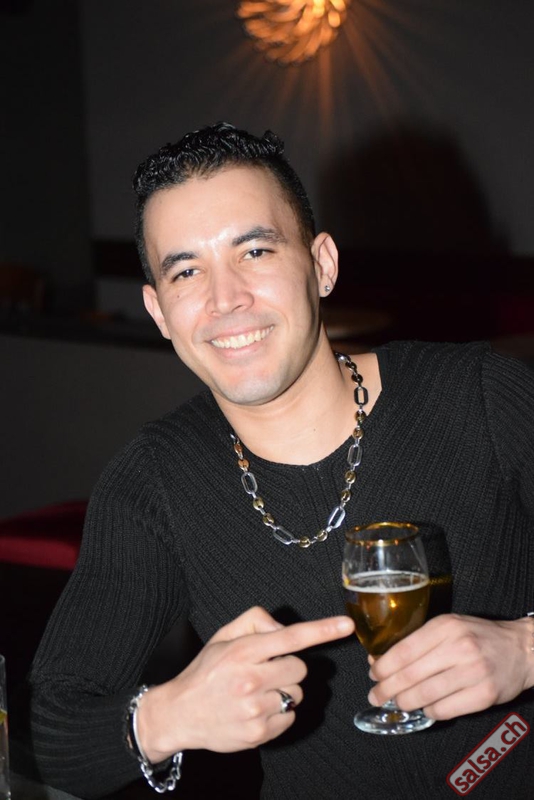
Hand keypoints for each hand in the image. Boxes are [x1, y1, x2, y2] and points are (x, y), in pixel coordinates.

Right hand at [137, 606, 353, 761]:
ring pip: (296, 693)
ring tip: (256, 692)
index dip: (322, 630)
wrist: (180, 712)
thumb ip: (256, 621)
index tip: (347, 626)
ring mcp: (255, 709)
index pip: (291, 637)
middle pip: (300, 668)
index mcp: (243, 651)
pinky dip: (279, 712)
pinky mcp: (258, 733)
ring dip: (283, 690)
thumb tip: (284, 629)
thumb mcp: (224, 635)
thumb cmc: (206, 671)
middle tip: (264, 671)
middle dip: (288, 667)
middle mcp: (250, 679)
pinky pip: (290, 717)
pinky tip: (256, 710)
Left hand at [368, 613, 533, 720]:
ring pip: (426, 695)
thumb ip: (418, 641)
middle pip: (411, 675)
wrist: (521, 649)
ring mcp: (474, 672)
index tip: (373, 674)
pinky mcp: (485, 695)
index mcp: (446, 627)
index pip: (404, 650)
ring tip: (398, 703)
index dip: (383, 666)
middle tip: (376, 695)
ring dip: (405, 703)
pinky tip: (425, 708)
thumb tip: (380, 659)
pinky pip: (445, 709)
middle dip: (387, 689)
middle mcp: (459, 647)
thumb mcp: (448, 627)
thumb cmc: (478, 637)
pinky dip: (430, 712)